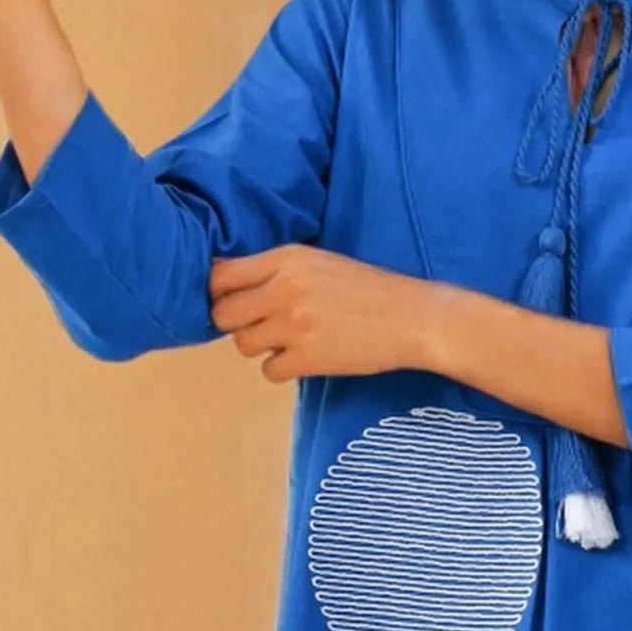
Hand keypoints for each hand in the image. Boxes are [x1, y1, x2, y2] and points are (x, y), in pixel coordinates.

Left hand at [207, 244, 431, 381]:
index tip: (233, 303)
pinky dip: (282, 368)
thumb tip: (221, 277)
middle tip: (260, 326)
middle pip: (223, 315)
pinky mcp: (308, 359)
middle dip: (236, 324)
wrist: (412, 317)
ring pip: (242, 346)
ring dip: (260, 347)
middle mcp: (284, 289)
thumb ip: (274, 269)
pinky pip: (269, 371)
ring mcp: (294, 326)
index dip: (219, 294)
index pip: (221, 277)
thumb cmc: (367, 289)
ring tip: (290, 340)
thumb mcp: (318, 262)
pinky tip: (305, 358)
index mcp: (286, 259)